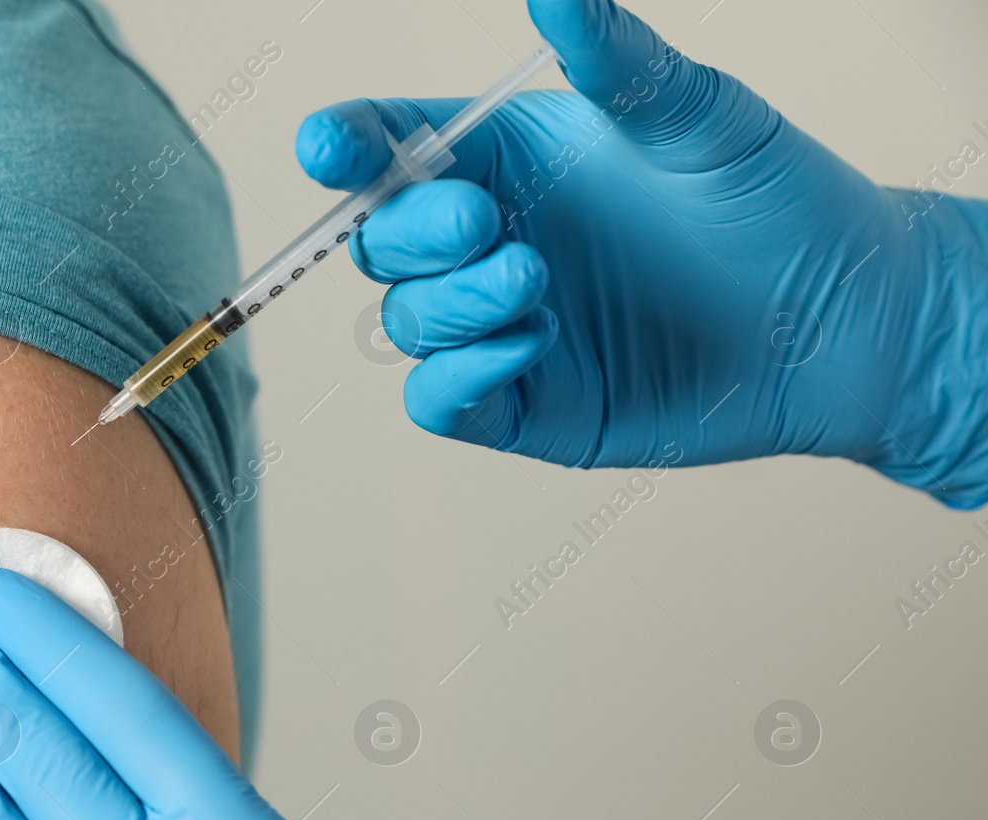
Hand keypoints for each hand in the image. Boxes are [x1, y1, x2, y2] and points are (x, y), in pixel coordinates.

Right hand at [297, 0, 987, 506]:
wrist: (840, 316)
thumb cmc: (772, 198)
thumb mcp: (696, 114)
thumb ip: (612, 60)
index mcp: (507, 161)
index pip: (389, 151)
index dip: (345, 149)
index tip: (331, 147)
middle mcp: (488, 243)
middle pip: (380, 243)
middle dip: (411, 233)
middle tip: (484, 221)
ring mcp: (499, 328)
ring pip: (406, 323)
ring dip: (451, 303)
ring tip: (535, 279)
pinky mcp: (524, 406)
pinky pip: (441, 401)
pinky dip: (460, 374)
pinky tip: (531, 339)